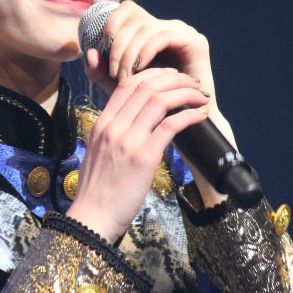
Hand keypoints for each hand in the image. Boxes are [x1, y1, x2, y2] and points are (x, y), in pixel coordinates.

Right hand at [66, 67, 210, 242]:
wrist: (92, 218)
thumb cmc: (96, 192)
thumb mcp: (97, 154)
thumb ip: (113, 136)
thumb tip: (132, 127)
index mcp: (101, 124)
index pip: (126, 84)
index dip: (152, 74)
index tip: (170, 77)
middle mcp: (113, 127)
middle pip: (145, 86)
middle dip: (174, 79)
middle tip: (191, 83)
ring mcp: (127, 141)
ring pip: (159, 100)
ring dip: (185, 93)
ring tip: (200, 97)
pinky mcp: (143, 157)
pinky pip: (170, 125)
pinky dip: (188, 116)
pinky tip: (199, 116)